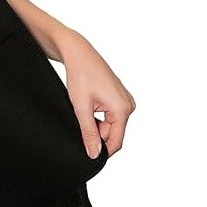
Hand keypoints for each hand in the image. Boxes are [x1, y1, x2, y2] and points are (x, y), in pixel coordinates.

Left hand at [61, 31, 136, 158]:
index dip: (102, 150)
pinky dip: (98, 114)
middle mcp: (129, 105)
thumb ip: (89, 132)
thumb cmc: (80, 74)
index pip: (116, 141)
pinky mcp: (119, 96)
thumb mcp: (81, 107)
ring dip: (96, 122)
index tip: (89, 153)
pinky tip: (88, 103)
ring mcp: (125, 100)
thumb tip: (94, 154)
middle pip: (112, 133)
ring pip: (110, 124)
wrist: (77, 52)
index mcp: (123, 108)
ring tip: (84, 107)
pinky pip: (110, 114)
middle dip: (96, 132)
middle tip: (79, 118)